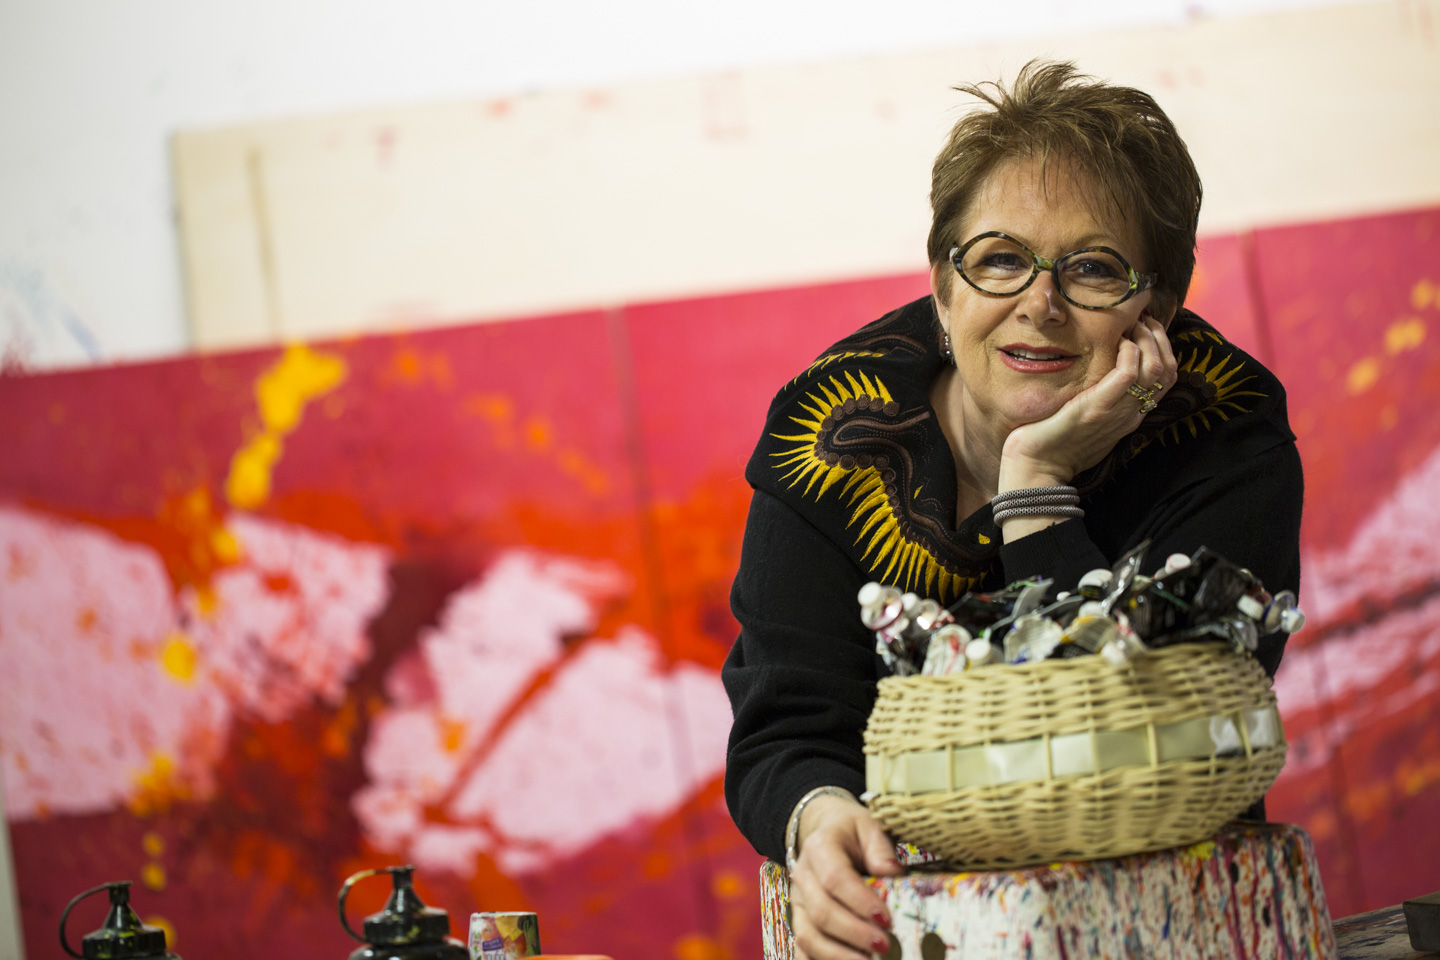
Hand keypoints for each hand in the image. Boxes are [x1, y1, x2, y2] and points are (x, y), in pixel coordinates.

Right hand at [788, 795, 903, 959]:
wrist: (823, 831)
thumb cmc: (852, 832)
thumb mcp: (868, 826)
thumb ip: (880, 847)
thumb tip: (892, 872)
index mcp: (819, 848)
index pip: (835, 878)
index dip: (860, 902)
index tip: (886, 919)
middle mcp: (802, 876)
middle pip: (821, 912)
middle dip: (853, 934)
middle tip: (884, 947)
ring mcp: (798, 902)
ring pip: (808, 935)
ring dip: (838, 955)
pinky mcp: (799, 920)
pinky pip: (802, 949)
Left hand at [999, 316, 1176, 489]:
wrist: (1036, 468)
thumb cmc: (1053, 443)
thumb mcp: (1086, 420)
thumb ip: (1099, 401)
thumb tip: (1096, 377)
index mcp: (1130, 416)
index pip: (1165, 379)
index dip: (1163, 349)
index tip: (1147, 329)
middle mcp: (1130, 414)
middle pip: (1167, 371)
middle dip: (1161, 339)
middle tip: (1145, 320)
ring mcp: (1117, 411)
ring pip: (1155, 369)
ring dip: (1148, 340)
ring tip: (1134, 326)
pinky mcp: (1097, 407)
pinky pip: (1127, 374)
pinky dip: (1129, 353)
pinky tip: (1118, 342)